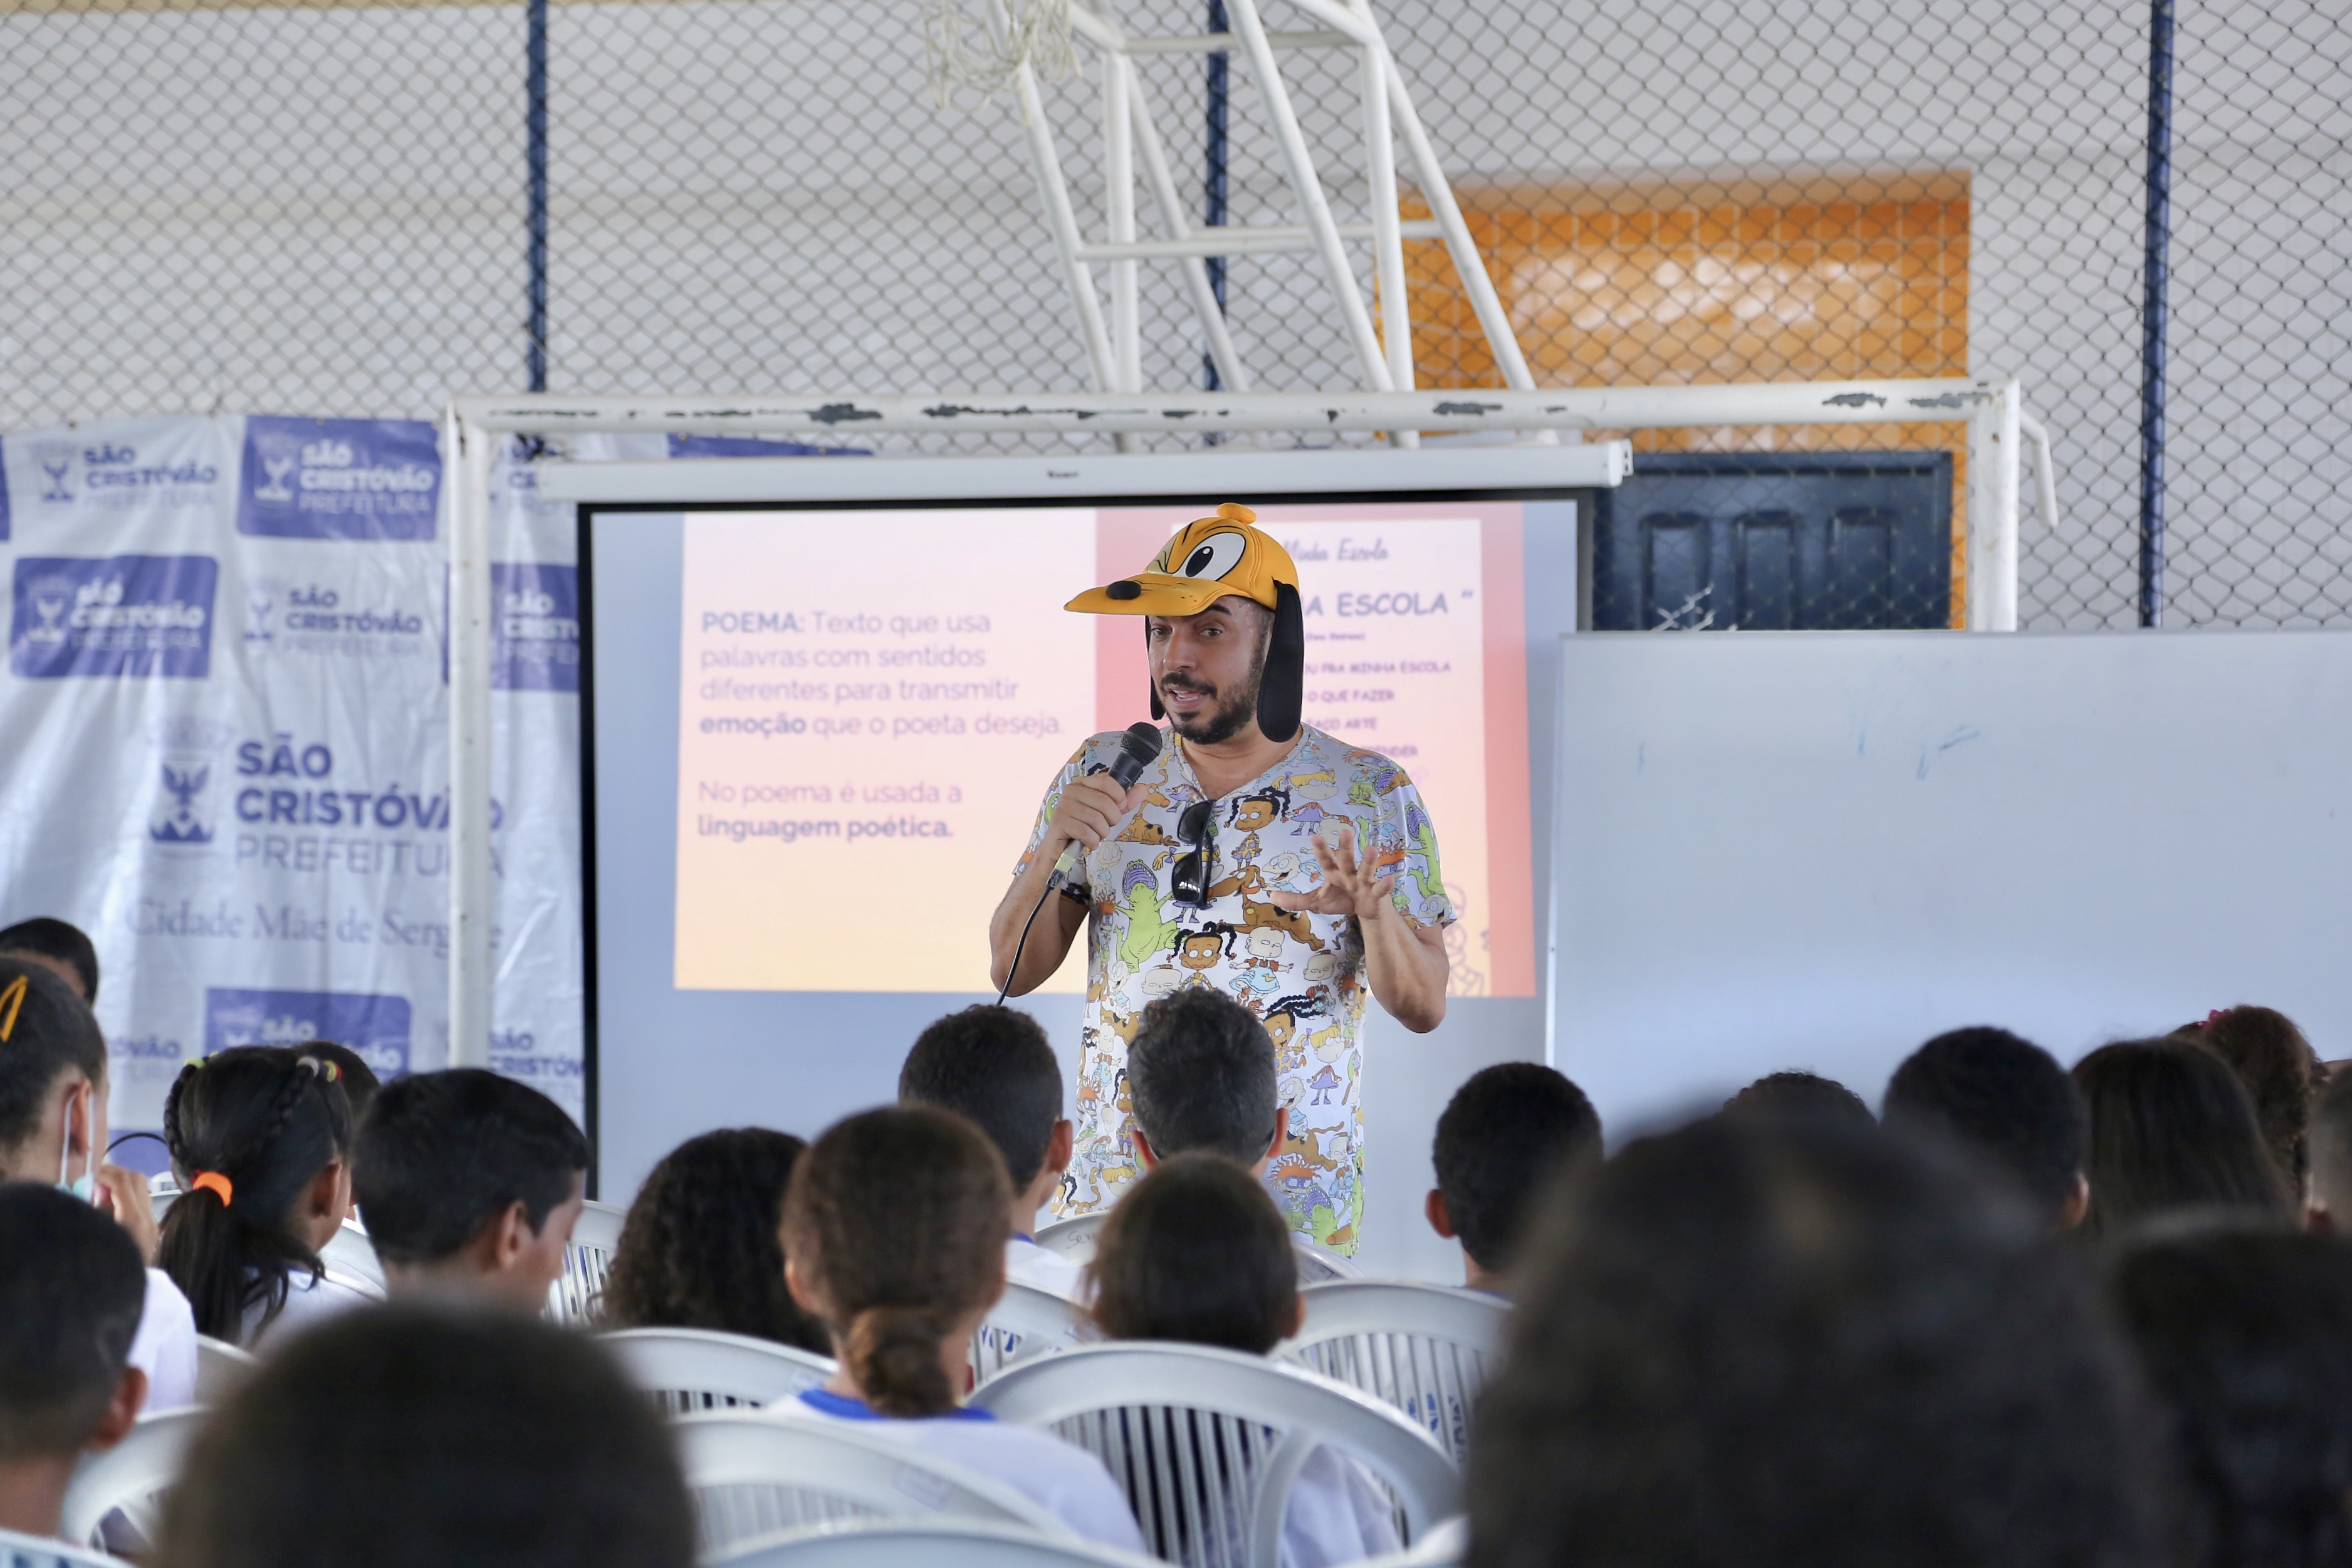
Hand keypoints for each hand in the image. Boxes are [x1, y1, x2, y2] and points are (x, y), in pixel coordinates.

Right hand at [95, 1164, 160, 1263]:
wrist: (129, 1298)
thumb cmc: (104, 1270)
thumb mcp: (96, 1234)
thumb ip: (96, 1212)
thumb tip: (97, 1192)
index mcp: (133, 1220)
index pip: (123, 1182)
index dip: (104, 1173)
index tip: (88, 1174)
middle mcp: (148, 1219)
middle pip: (137, 1180)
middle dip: (115, 1174)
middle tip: (94, 1179)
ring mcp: (153, 1225)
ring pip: (141, 1190)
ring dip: (121, 1185)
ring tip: (100, 1195)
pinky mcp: (152, 1232)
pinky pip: (141, 1204)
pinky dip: (126, 1198)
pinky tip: (110, 1209)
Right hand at [1044, 772, 1145, 857]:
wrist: (1060, 848)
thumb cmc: (1084, 827)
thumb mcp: (1107, 813)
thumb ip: (1124, 802)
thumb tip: (1143, 789)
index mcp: (1082, 783)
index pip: (1106, 781)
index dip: (1118, 797)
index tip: (1118, 807)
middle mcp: (1071, 791)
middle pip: (1105, 802)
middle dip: (1111, 820)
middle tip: (1103, 827)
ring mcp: (1063, 806)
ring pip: (1097, 819)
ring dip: (1101, 833)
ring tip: (1094, 835)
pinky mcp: (1059, 823)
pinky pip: (1087, 832)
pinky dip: (1092, 841)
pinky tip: (1088, 841)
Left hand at [1269, 824, 1403, 920]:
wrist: (1367, 911)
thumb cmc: (1341, 900)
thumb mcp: (1317, 902)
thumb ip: (1295, 900)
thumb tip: (1271, 895)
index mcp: (1334, 873)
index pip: (1326, 860)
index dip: (1321, 849)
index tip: (1314, 835)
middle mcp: (1350, 873)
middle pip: (1347, 859)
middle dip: (1346, 847)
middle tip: (1346, 831)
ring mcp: (1365, 882)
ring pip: (1366, 870)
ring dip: (1369, 861)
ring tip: (1371, 849)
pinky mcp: (1377, 893)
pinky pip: (1381, 889)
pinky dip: (1385, 885)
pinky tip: (1389, 879)